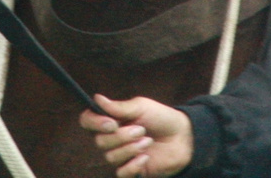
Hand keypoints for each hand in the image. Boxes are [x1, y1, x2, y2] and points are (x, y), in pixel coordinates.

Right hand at [80, 94, 195, 177]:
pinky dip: (134, 165)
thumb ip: (119, 107)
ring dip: (131, 148)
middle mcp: (112, 139)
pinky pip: (121, 173)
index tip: (111, 123)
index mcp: (111, 120)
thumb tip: (97, 98)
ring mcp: (121, 156)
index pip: (87, 122)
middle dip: (121, 136)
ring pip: (110, 157)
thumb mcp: (141, 107)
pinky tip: (146, 157)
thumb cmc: (161, 118)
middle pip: (99, 142)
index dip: (94, 123)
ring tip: (148, 141)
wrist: (183, 137)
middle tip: (141, 130)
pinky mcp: (132, 171)